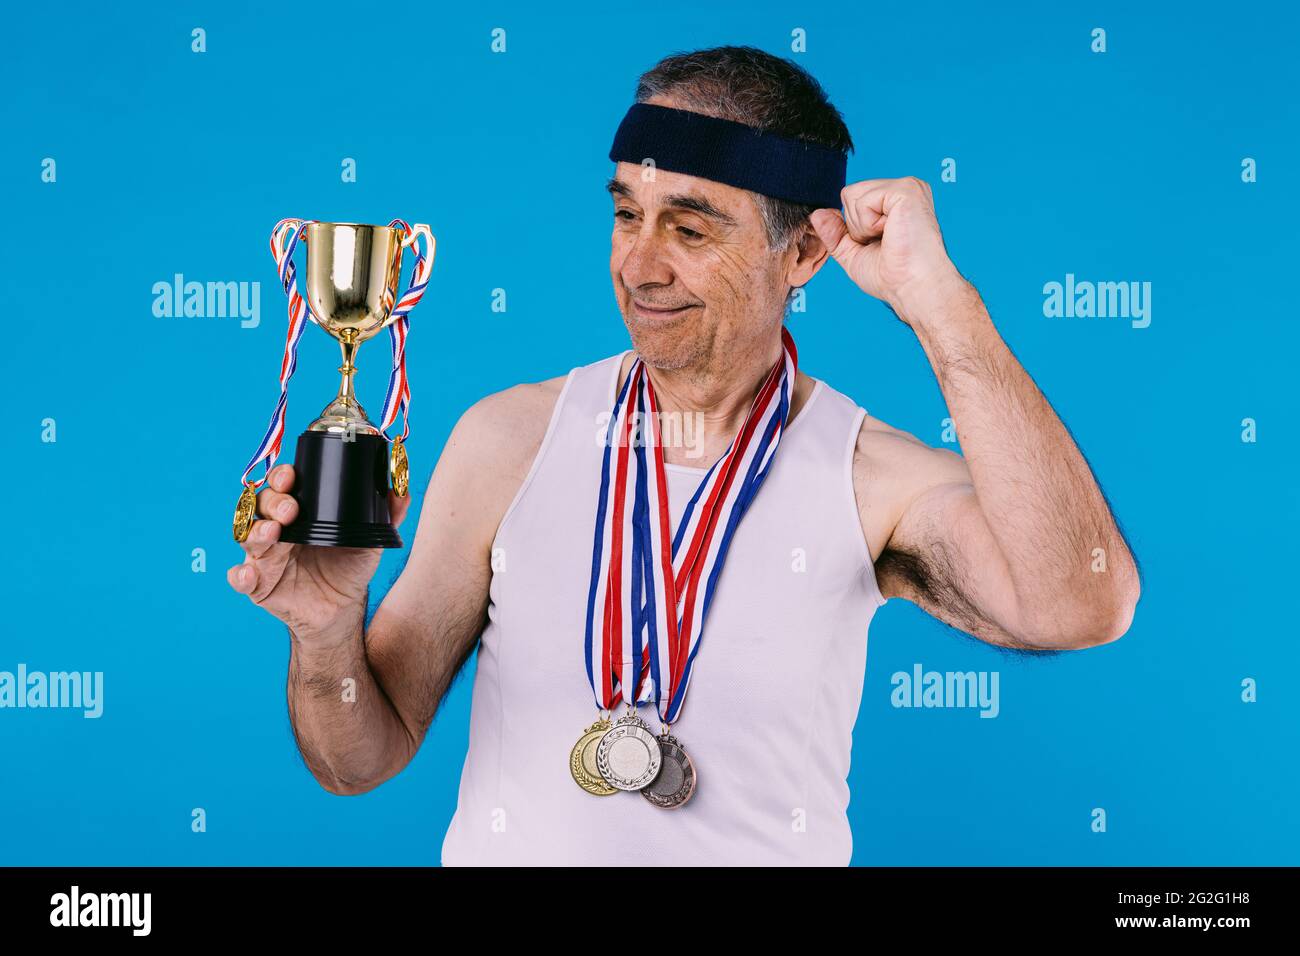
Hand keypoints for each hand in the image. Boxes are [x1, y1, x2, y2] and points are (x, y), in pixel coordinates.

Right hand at [227, 464, 411, 641]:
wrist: (342, 609)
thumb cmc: (349, 568)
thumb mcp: (370, 539)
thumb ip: (388, 513)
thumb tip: (403, 489)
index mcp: (299, 511)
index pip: (282, 485)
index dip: (282, 476)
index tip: (292, 476)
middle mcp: (276, 529)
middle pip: (261, 505)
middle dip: (273, 502)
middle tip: (290, 509)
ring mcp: (265, 556)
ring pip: (248, 536)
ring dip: (256, 532)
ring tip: (272, 532)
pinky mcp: (258, 584)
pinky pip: (240, 578)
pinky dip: (240, 575)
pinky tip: (248, 574)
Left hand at [810, 177, 967, 319]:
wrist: (913, 288)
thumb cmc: (893, 277)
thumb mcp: (854, 254)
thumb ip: (836, 234)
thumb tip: (817, 214)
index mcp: (896, 200)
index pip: (852, 199)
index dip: (854, 228)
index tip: (879, 244)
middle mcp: (904, 188)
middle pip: (849, 193)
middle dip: (856, 226)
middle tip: (884, 242)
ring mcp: (907, 186)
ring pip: (852, 195)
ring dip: (862, 227)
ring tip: (888, 238)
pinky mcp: (906, 190)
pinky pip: (863, 201)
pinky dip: (869, 224)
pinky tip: (891, 233)